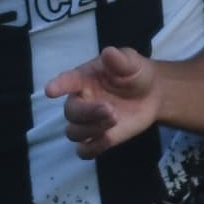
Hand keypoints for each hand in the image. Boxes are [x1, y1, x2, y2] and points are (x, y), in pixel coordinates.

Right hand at [44, 44, 162, 155]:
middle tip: (111, 110)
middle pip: (70, 112)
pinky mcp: (99, 139)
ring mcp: (88, 122)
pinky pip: (85, 151)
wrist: (152, 94)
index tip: (51, 90)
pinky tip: (108, 139)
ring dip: (91, 130)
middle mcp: (81, 101)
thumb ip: (119, 59)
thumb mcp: (131, 62)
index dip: (58, 85)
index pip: (66, 81)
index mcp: (83, 78)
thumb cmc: (135, 73)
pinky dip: (92, 149)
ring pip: (73, 133)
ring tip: (115, 120)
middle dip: (87, 113)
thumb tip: (108, 53)